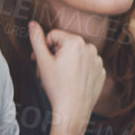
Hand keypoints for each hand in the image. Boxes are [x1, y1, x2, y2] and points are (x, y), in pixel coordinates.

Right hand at [29, 20, 104, 134]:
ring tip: (58, 78)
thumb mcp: (42, 61)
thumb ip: (36, 39)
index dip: (43, 48)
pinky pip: (86, 66)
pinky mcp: (101, 72)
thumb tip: (33, 23)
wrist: (73, 111)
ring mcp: (98, 61)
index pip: (53, 36)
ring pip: (76, 55)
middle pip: (65, 45)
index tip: (38, 61)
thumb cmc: (57, 87)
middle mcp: (90, 48)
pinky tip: (71, 82)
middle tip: (46, 71)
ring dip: (66, 63)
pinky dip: (78, 71)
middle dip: (54, 55)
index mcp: (75, 42)